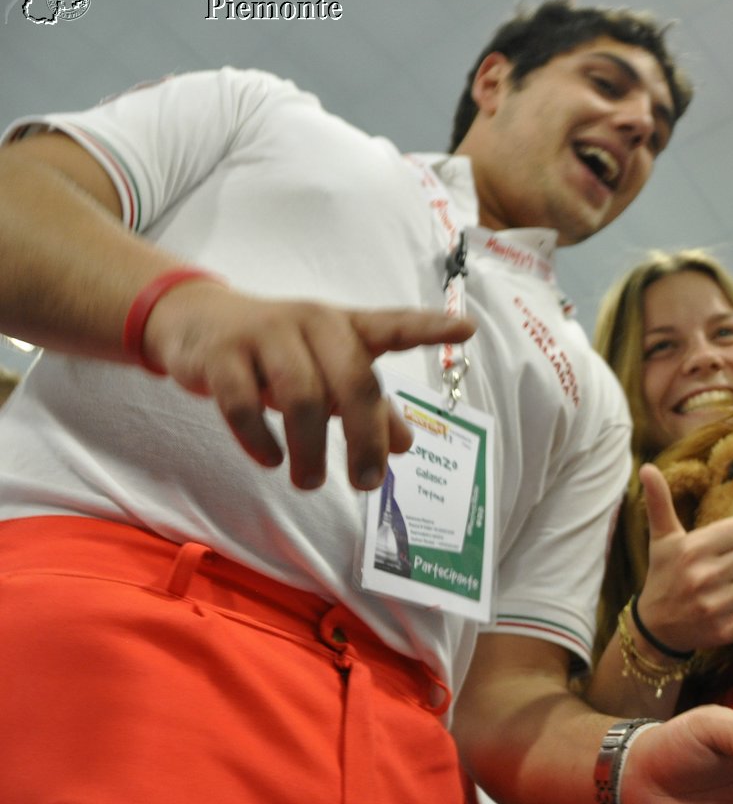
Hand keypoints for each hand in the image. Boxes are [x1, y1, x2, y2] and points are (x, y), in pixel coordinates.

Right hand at [143, 282, 475, 490]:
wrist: (194, 319)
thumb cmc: (278, 350)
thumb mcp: (325, 370)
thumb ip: (367, 404)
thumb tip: (405, 445)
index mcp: (345, 327)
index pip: (392, 326)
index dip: (429, 327)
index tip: (466, 329)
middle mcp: (312, 323)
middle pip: (352, 381)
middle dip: (363, 439)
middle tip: (366, 484)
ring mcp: (265, 335)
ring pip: (301, 397)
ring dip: (310, 449)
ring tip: (310, 482)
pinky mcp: (223, 355)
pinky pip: (244, 404)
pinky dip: (261, 439)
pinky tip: (271, 459)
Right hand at [633, 463, 732, 655]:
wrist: (655, 628)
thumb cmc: (664, 574)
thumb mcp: (662, 538)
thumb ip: (660, 502)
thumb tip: (647, 467)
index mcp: (692, 549)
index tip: (728, 543)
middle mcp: (704, 577)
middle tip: (732, 563)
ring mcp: (715, 606)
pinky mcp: (726, 630)